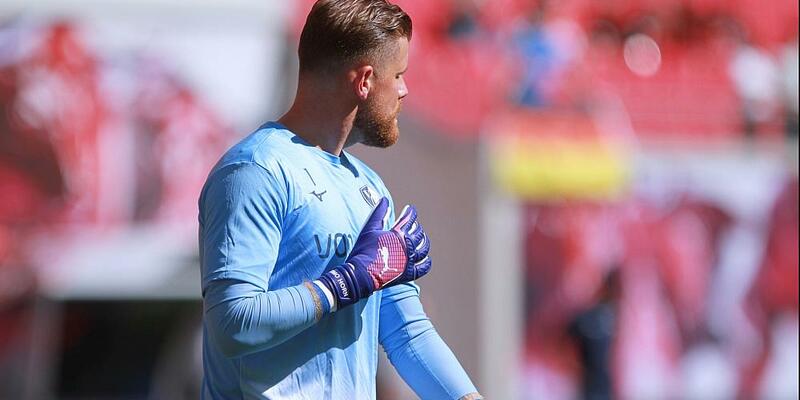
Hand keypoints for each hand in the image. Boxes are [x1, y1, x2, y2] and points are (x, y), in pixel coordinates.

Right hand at [316, 197, 430, 309]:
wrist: (362, 273)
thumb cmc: (363, 250)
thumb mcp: (369, 228)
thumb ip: (379, 213)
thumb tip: (384, 200)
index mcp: (399, 234)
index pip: (409, 219)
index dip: (411, 212)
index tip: (410, 209)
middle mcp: (408, 246)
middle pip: (418, 233)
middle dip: (416, 226)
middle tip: (414, 224)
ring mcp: (410, 260)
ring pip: (424, 248)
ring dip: (424, 241)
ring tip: (422, 238)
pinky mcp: (409, 273)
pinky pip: (424, 267)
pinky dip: (427, 261)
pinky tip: (426, 258)